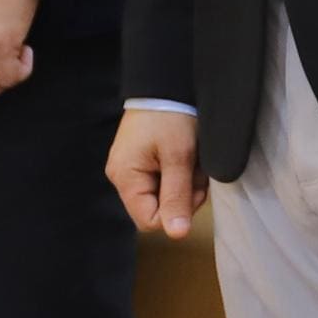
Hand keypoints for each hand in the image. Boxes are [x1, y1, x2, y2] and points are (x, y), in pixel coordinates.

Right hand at [110, 106, 199, 236]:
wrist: (167, 82)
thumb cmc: (171, 115)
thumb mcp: (179, 156)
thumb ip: (177, 196)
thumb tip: (176, 235)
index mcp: (125, 178)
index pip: (149, 221)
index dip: (175, 212)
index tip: (191, 188)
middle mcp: (123, 177)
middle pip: (158, 209)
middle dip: (183, 194)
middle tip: (195, 168)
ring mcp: (132, 169)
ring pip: (165, 195)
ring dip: (185, 182)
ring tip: (192, 157)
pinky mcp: (143, 161)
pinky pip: (165, 180)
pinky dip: (181, 172)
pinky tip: (187, 156)